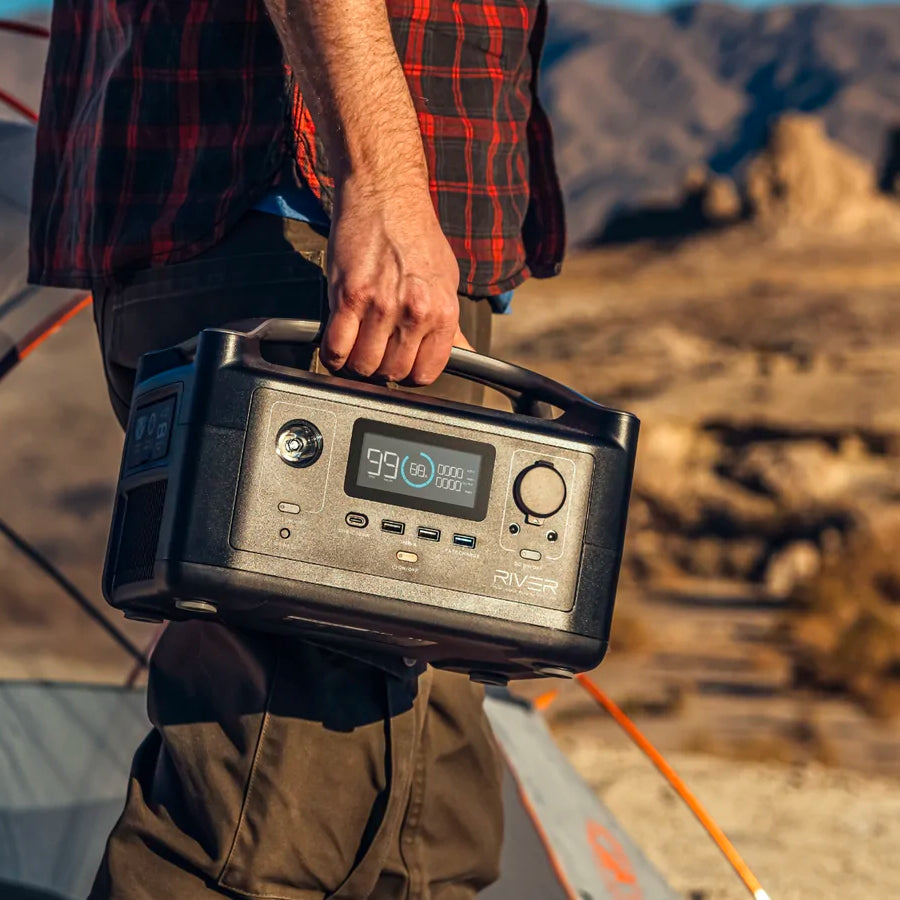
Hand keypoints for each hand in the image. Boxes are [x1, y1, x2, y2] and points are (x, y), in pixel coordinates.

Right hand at [321, 177, 461, 385]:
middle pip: (393, 372)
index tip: (401, 365)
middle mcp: (414, 312)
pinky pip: (336, 347)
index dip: (410, 374)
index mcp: (442, 312)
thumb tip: (466, 353)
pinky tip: (336, 345)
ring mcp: (380, 306)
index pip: (426, 372)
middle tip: (375, 352)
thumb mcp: (447, 280)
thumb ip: (451, 324)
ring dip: (356, 363)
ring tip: (356, 347)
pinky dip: (332, 354)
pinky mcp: (348, 297)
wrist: (385, 195)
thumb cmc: (415, 235)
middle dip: (382, 369)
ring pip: (363, 365)